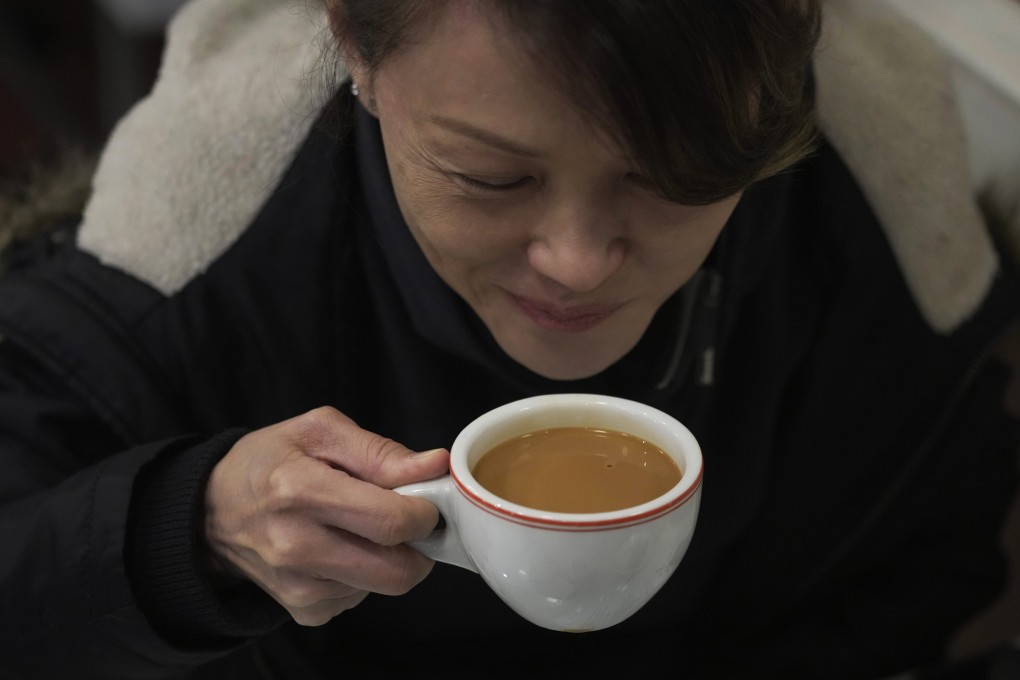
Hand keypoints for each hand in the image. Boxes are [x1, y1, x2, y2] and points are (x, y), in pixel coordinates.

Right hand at [204, 406, 448, 624]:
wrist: (210, 511)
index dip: (425, 512)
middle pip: (397, 570)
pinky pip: (362, 597)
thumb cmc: (268, 462)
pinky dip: (364, 574)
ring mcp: (297, 586)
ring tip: (358, 526)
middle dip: (419, 544)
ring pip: (384, 584)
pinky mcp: (303, 610)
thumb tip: (433, 466)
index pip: (391, 522)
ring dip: (388, 556)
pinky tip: (339, 547)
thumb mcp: (319, 431)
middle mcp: (296, 546)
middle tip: (406, 518)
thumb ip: (380, 452)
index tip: (424, 499)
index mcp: (301, 491)